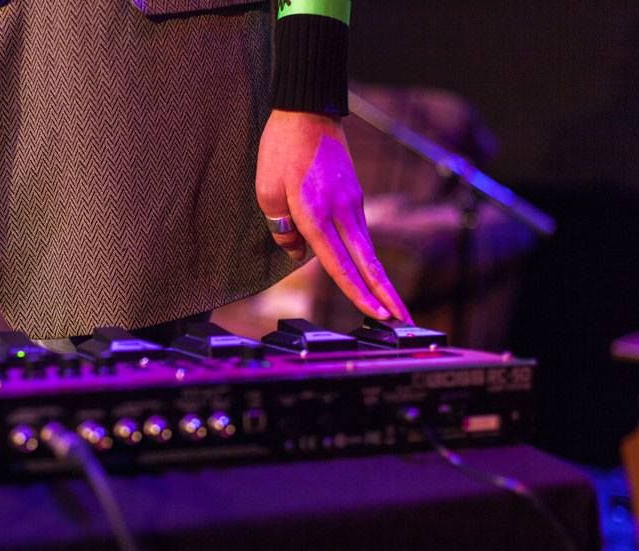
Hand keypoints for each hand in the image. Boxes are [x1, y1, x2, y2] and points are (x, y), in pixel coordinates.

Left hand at [256, 109, 411, 322]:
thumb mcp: (266, 193)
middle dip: (386, 295)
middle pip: (368, 263)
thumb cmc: (281, 149)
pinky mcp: (354, 194)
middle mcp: (342, 211)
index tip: (377, 315)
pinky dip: (362, 256)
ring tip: (388, 306)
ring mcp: (353, 202)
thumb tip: (297, 253)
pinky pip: (357, 232)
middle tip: (403, 321)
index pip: (340, 264)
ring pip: (366, 249)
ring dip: (377, 279)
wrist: (307, 109)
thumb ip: (281, 230)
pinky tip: (363, 273)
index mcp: (317, 214)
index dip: (358, 293)